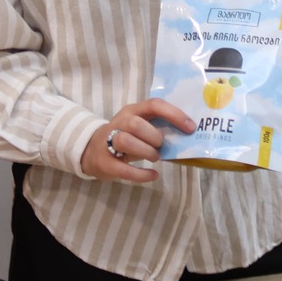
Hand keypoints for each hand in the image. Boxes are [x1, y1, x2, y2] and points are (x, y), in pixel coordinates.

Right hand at [80, 100, 195, 182]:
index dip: (174, 114)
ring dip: (146, 152)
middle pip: (136, 123)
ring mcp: (109, 142)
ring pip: (126, 141)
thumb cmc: (124, 138)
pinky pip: (124, 169)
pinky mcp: (105, 163)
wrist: (91, 151)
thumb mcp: (139, 128)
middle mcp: (119, 123)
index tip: (190, 127)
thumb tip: (185, 137)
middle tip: (161, 146)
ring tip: (154, 158)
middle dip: (154, 136)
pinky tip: (153, 175)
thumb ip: (157, 128)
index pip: (154, 105)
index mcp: (132, 111)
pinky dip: (141, 174)